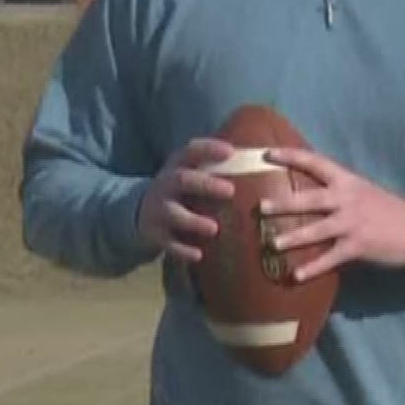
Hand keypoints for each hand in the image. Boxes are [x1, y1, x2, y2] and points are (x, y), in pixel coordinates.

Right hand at [136, 137, 237, 264]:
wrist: (141, 212)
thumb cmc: (182, 189)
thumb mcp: (191, 172)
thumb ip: (216, 167)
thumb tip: (263, 158)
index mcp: (178, 165)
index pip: (191, 151)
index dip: (209, 149)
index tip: (230, 152)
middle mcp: (166, 184)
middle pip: (182, 180)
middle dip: (205, 184)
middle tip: (230, 190)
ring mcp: (158, 209)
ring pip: (173, 214)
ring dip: (193, 221)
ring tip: (214, 228)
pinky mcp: (155, 234)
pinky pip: (168, 243)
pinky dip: (182, 250)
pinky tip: (198, 255)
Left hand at [259, 148, 404, 281]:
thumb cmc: (387, 209)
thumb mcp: (363, 191)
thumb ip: (337, 191)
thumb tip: (306, 192)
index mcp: (347, 181)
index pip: (315, 162)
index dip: (291, 156)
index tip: (267, 154)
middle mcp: (346, 200)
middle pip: (309, 199)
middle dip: (283, 203)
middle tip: (261, 208)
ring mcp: (351, 224)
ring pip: (315, 230)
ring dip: (292, 237)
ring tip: (272, 244)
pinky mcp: (356, 246)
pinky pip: (329, 258)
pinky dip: (312, 267)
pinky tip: (296, 275)